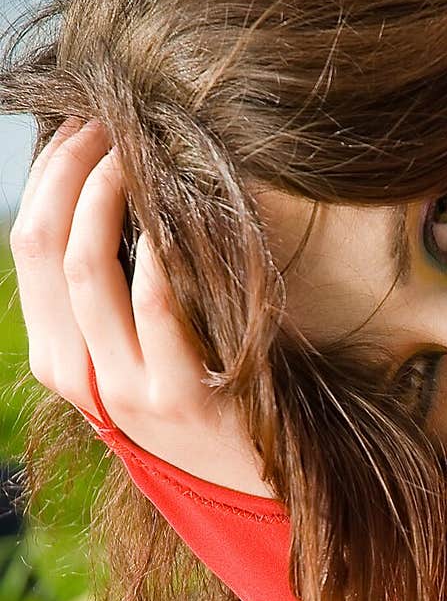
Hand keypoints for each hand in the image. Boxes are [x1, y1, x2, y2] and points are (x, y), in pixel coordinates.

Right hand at [10, 115, 274, 496]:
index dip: (49, 176)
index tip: (79, 126)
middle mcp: (79, 378)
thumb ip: (116, 297)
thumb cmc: (205, 399)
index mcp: (59, 361)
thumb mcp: (139, 356)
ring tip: (135, 146)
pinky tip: (173, 204)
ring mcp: (126, 391)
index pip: (29, 248)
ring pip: (87, 266)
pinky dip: (160, 245)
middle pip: (45, 245)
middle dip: (69, 167)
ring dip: (106, 189)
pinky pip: (157, 302)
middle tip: (105, 118)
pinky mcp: (179, 398)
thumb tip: (110, 188)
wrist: (263, 483)